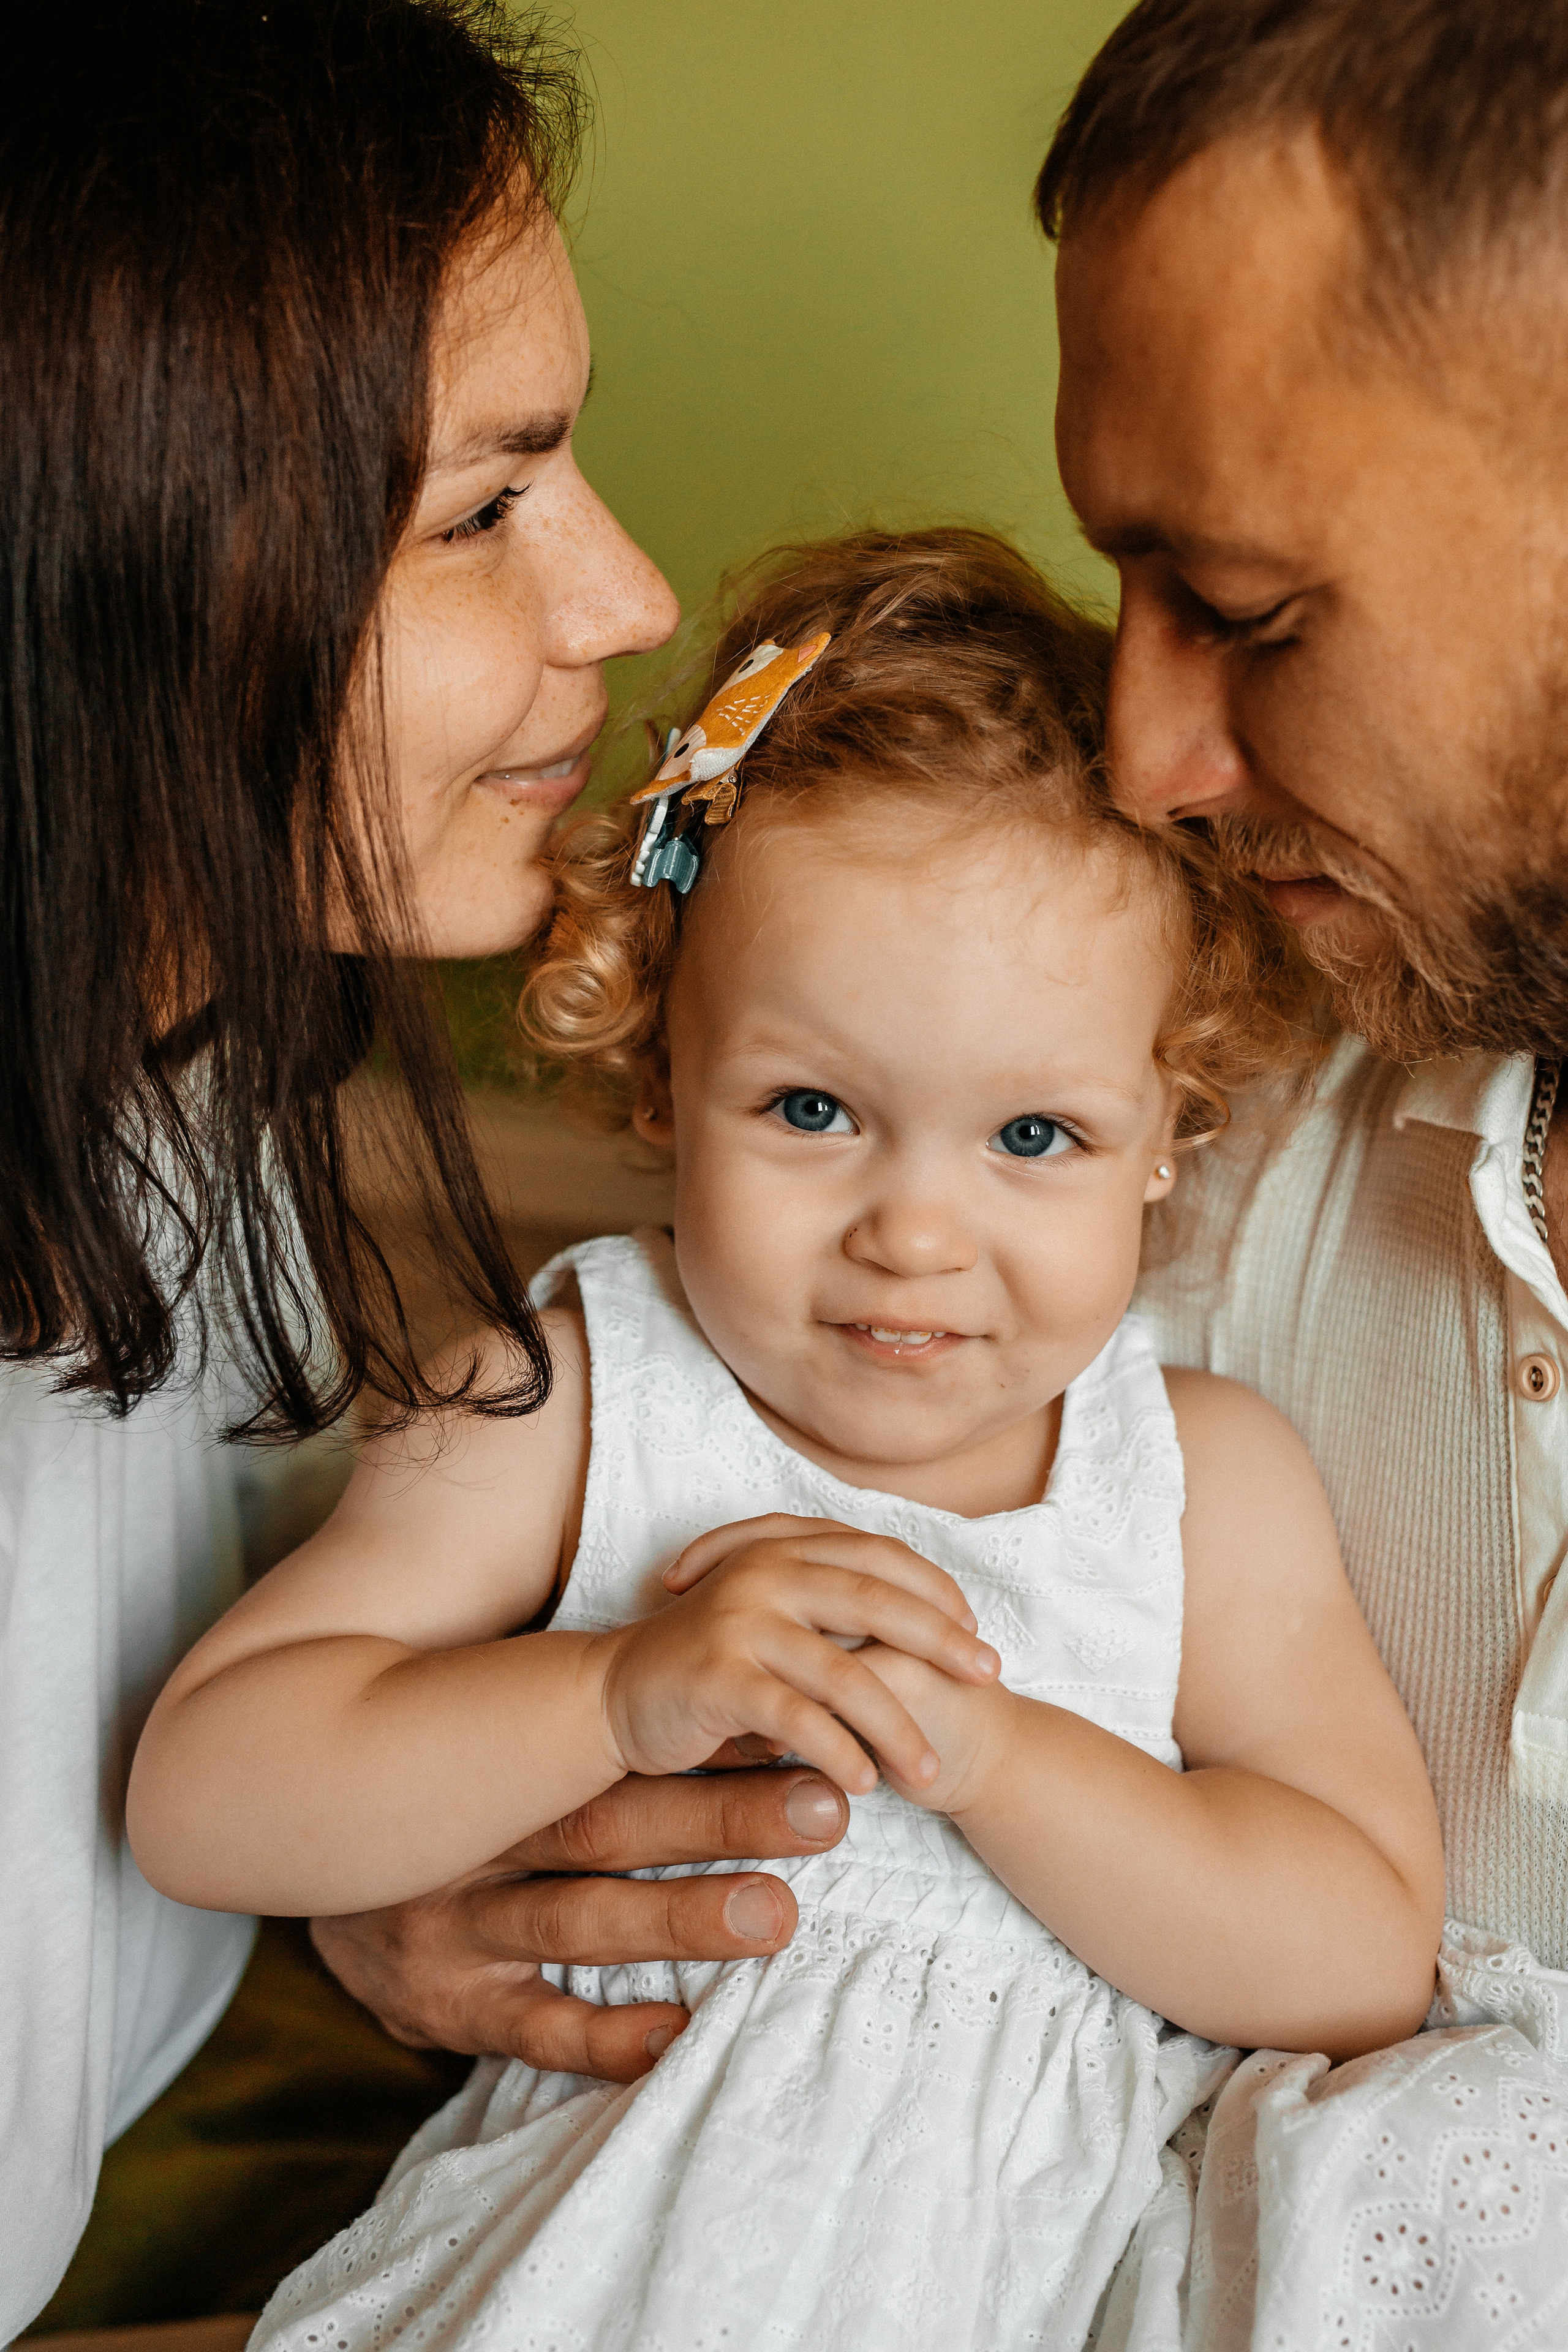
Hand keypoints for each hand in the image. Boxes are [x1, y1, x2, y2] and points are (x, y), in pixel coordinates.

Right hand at [310, 1763, 849, 2083]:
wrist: (300, 1855)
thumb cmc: (441, 1793)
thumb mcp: (489, 1742)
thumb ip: (576, 1720)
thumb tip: (732, 1689)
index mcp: (499, 1764)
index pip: (613, 1745)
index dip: (707, 1738)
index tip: (797, 1724)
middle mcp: (477, 1839)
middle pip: (607, 1826)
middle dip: (721, 1817)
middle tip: (826, 1809)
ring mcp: (457, 1928)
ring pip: (575, 1922)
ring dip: (680, 1920)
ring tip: (776, 1915)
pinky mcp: (449, 2010)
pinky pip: (531, 2030)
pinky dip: (605, 2038)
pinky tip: (677, 2034)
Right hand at [601, 1516, 1000, 1793]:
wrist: (611, 1693)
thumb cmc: (708, 1665)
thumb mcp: (774, 1621)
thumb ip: (831, 1614)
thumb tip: (923, 1633)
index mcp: (786, 1548)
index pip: (880, 1556)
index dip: (935, 1591)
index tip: (976, 1631)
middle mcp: (767, 1572)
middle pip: (876, 1601)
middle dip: (942, 1641)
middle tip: (989, 1678)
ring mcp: (742, 1620)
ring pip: (843, 1671)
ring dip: (896, 1723)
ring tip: (927, 1768)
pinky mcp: (719, 1674)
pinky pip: (796, 1717)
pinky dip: (838, 1751)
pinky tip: (865, 1783)